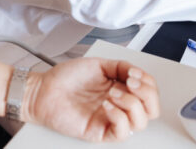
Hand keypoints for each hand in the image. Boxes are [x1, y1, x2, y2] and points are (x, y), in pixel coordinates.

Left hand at [23, 58, 159, 141]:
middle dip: (147, 94)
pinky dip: (118, 116)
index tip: (134, 73)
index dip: (149, 82)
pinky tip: (106, 104)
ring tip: (112, 92)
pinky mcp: (101, 132)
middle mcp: (120, 106)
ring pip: (141, 122)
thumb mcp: (99, 64)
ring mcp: (111, 120)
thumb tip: (137, 72)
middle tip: (130, 83)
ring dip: (131, 103)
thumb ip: (121, 66)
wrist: (43, 90)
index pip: (150, 92)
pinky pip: (122, 132)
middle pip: (152, 110)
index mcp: (122, 89)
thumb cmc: (65, 79)